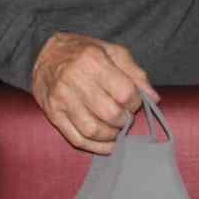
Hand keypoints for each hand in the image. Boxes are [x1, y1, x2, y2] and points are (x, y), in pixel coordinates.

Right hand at [31, 32, 156, 154]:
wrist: (44, 53)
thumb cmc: (83, 52)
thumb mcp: (111, 51)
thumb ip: (134, 72)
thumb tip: (154, 98)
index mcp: (93, 60)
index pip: (125, 92)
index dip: (136, 102)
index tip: (134, 101)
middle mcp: (75, 79)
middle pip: (110, 114)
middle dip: (124, 120)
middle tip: (125, 116)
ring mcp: (62, 99)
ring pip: (93, 130)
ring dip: (111, 135)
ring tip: (115, 128)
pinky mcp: (53, 114)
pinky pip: (77, 139)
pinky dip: (96, 147)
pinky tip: (106, 144)